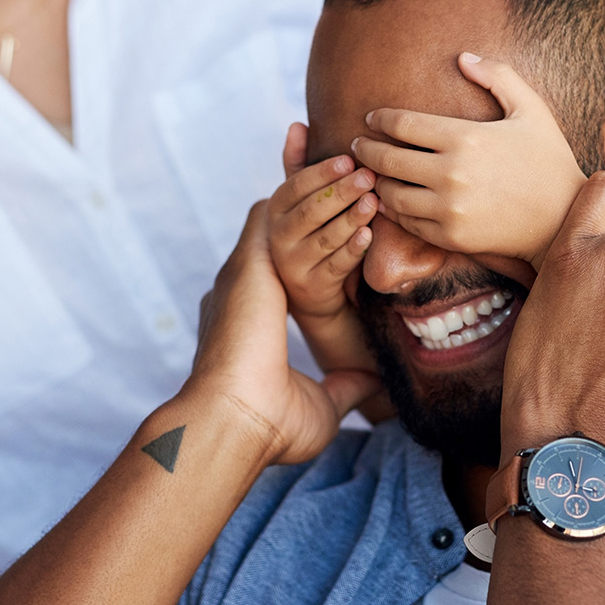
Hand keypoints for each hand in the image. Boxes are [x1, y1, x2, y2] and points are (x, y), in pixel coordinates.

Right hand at [189, 201, 382, 465]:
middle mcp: (240, 286)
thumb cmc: (270, 427)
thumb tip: (372, 384)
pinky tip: (356, 192)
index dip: (307, 238)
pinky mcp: (248, 265)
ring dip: (324, 191)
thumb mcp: (320, 404)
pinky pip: (287, 217)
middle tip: (359, 180)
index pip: (278, 261)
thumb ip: (344, 386)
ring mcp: (241, 272)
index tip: (342, 222)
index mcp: (249, 314)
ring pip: (284, 211)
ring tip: (364, 177)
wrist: (233, 424)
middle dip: (318, 197)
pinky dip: (317, 199)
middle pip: (280, 223)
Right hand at [267, 123, 379, 374]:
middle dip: (341, 192)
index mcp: (276, 210)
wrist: (310, 290)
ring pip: (324, 237)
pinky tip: (369, 235)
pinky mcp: (313, 287)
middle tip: (369, 176)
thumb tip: (296, 124)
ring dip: (350, 218)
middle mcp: (279, 236)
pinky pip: (335, 265)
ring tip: (374, 201)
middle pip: (311, 210)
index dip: (321, 172)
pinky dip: (352, 249)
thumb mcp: (300, 200)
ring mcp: (294, 264)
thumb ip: (298, 165)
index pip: (295, 186)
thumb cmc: (309, 231)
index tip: (348, 159)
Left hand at [355, 54, 596, 267]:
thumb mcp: (531, 110)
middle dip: (366, 149)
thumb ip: (498, 77)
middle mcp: (451, 174)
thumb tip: (463, 57)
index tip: (373, 117)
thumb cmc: (548, 160)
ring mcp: (448, 209)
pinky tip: (390, 200)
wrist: (564, 219)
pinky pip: (407, 223)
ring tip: (373, 173)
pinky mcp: (450, 236)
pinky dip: (393, 211)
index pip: (403, 124)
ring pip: (391, 194)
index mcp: (465, 138)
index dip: (381, 118)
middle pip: (388, 158)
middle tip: (358, 145)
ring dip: (377, 181)